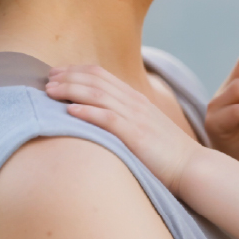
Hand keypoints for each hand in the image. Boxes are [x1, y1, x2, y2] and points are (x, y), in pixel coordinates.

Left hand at [45, 65, 204, 195]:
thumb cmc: (166, 154)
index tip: (56, 74)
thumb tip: (100, 119)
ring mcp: (136, 117)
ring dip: (71, 90)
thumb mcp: (144, 129)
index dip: (76, 71)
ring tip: (50, 91)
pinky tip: (70, 111)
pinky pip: (108, 118)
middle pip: (96, 80)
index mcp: (136, 99)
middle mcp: (134, 102)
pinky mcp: (136, 135)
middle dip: (68, 77)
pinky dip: (87, 112)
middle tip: (46, 79)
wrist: (192, 167)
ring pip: (98, 94)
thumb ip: (124, 119)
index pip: (102, 75)